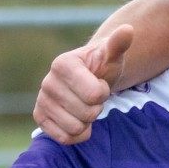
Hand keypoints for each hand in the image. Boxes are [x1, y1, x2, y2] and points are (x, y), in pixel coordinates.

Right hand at [34, 25, 134, 144]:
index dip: (103, 92)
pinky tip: (78, 119)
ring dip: (87, 121)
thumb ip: (119, 43)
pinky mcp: (40, 118)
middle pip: (86, 113)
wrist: (90, 78)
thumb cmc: (102, 66)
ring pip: (75, 128)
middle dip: (96, 108)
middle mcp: (47, 82)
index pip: (94, 95)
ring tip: (85, 106)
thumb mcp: (112, 54)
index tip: (99, 82)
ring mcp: (42, 101)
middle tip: (93, 97)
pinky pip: (63, 138)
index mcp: (63, 64)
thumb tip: (128, 29)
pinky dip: (77, 134)